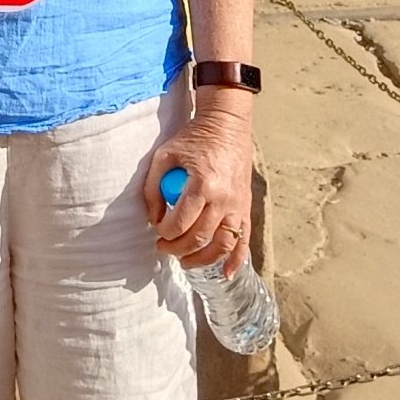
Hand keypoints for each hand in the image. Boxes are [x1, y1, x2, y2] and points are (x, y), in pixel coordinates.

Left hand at [144, 101, 254, 274]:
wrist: (227, 126)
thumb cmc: (193, 138)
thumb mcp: (164, 155)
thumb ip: (153, 186)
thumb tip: (152, 217)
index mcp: (203, 184)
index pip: (180, 223)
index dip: (164, 232)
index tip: (156, 230)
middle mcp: (223, 199)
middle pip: (200, 238)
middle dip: (178, 249)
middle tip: (163, 247)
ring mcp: (238, 205)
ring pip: (222, 245)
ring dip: (202, 260)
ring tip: (185, 262)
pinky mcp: (246, 207)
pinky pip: (244, 240)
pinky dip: (236, 260)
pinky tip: (226, 274)